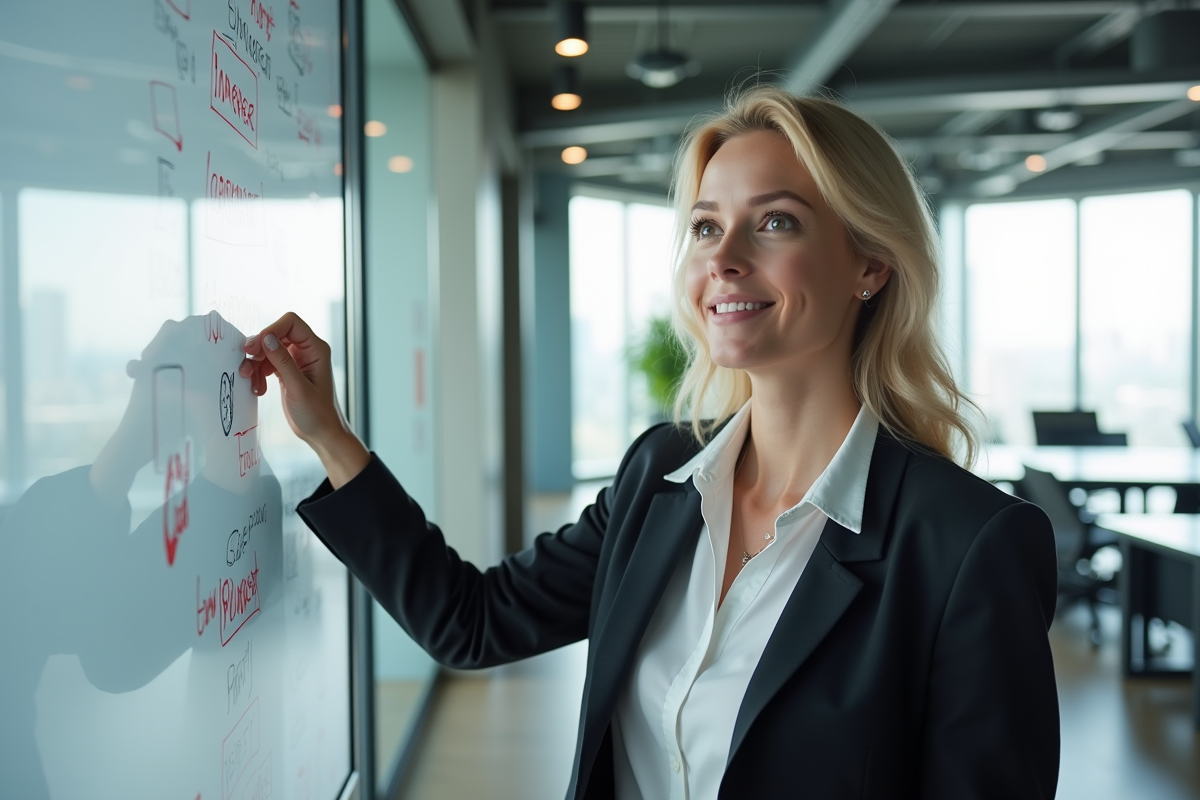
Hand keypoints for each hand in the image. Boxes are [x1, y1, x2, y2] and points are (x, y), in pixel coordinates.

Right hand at [241, 312, 368, 487]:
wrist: (321, 434)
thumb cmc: (317, 414)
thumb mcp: (298, 388)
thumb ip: (282, 362)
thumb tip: (266, 338)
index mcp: (316, 349)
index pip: (291, 323)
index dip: (270, 330)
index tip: (255, 348)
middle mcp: (307, 351)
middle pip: (275, 334)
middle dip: (258, 349)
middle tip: (246, 365)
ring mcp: (296, 360)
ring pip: (268, 349)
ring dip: (255, 364)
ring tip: (250, 381)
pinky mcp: (287, 371)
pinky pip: (267, 363)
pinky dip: (258, 373)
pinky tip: (258, 389)